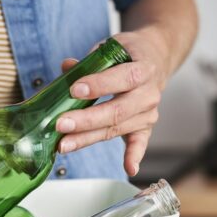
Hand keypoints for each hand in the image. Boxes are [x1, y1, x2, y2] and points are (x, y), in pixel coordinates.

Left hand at [55, 29, 169, 176]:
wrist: (155, 60)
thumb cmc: (129, 54)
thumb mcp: (112, 48)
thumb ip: (90, 60)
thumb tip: (66, 67)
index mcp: (143, 68)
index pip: (122, 78)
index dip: (98, 85)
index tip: (74, 90)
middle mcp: (149, 94)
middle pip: (118, 110)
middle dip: (87, 119)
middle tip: (61, 124)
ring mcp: (148, 113)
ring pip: (118, 127)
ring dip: (89, 138)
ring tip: (64, 144)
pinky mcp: (145, 127)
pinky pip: (140, 143)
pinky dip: (134, 156)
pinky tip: (129, 168)